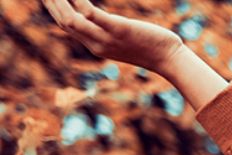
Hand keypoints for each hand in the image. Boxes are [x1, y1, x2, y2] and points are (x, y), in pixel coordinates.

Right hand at [43, 0, 183, 74]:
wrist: (170, 60)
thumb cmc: (152, 47)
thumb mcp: (123, 41)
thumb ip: (108, 31)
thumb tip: (99, 18)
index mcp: (95, 45)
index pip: (66, 26)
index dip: (53, 8)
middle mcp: (96, 44)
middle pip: (62, 21)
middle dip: (49, 2)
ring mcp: (105, 38)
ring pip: (69, 19)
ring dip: (56, 0)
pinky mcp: (117, 30)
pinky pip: (90, 13)